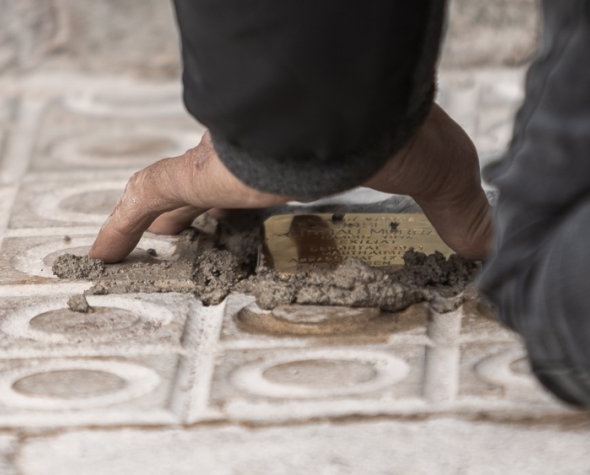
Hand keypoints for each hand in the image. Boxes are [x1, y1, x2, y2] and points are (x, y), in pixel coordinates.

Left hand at [89, 104, 491, 262]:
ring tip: (151, 245)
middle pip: (224, 181)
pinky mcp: (197, 172)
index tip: (269, 200)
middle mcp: (260, 155)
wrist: (356, 111)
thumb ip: (456, 215)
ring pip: (176, 192)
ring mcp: (223, 163)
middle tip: (195, 230)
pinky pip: (144, 200)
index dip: (274, 186)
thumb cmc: (398, 132)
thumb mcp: (438, 181)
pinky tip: (100, 255)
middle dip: (210, 206)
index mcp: (314, 155)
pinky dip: (119, 228)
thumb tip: (489, 249)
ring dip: (160, 219)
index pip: (286, 170)